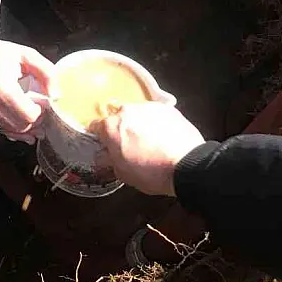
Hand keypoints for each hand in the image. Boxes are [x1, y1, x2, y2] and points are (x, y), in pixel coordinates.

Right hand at [0, 37, 54, 143]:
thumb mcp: (27, 55)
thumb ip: (46, 73)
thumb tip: (56, 95)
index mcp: (2, 87)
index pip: (28, 115)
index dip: (41, 113)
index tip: (43, 104)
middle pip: (20, 126)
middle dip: (34, 122)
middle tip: (39, 111)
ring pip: (9, 130)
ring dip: (23, 126)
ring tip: (31, 116)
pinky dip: (9, 126)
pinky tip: (17, 120)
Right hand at [89, 102, 204, 196]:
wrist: (186, 165)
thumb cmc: (151, 172)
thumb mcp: (123, 173)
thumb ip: (110, 159)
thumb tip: (105, 155)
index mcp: (111, 127)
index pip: (96, 126)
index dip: (101, 137)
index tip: (106, 146)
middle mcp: (127, 111)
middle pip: (118, 118)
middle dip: (122, 129)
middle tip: (130, 145)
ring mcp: (148, 107)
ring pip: (138, 114)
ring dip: (139, 125)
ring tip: (151, 142)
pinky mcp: (167, 109)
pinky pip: (156, 115)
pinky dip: (157, 123)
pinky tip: (164, 138)